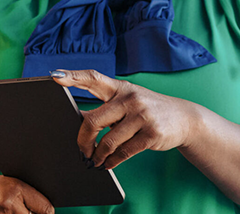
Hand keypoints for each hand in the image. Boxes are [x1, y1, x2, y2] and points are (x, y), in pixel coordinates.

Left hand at [52, 69, 201, 169]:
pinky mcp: (151, 133)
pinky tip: (108, 163)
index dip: (73, 76)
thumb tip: (78, 120)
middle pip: (93, 120)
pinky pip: (123, 152)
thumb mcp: (128, 101)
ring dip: (98, 155)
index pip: (93, 78)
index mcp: (120, 88)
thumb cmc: (148, 109)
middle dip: (83, 140)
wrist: (185, 117)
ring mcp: (142, 115)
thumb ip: (106, 107)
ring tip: (95, 160)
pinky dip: (112, 161)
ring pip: (108, 141)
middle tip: (81, 150)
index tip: (55, 75)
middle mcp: (130, 98)